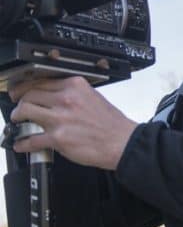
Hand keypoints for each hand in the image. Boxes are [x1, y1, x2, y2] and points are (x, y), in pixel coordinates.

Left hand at [9, 76, 135, 169]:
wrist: (121, 142)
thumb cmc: (111, 123)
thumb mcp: (92, 96)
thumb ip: (72, 94)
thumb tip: (53, 96)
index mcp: (75, 86)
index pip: (41, 81)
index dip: (26, 87)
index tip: (21, 91)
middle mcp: (66, 99)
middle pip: (29, 95)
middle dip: (19, 102)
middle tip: (18, 108)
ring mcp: (60, 118)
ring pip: (25, 112)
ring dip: (17, 117)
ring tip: (17, 121)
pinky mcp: (58, 138)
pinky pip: (31, 139)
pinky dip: (22, 143)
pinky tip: (21, 144)